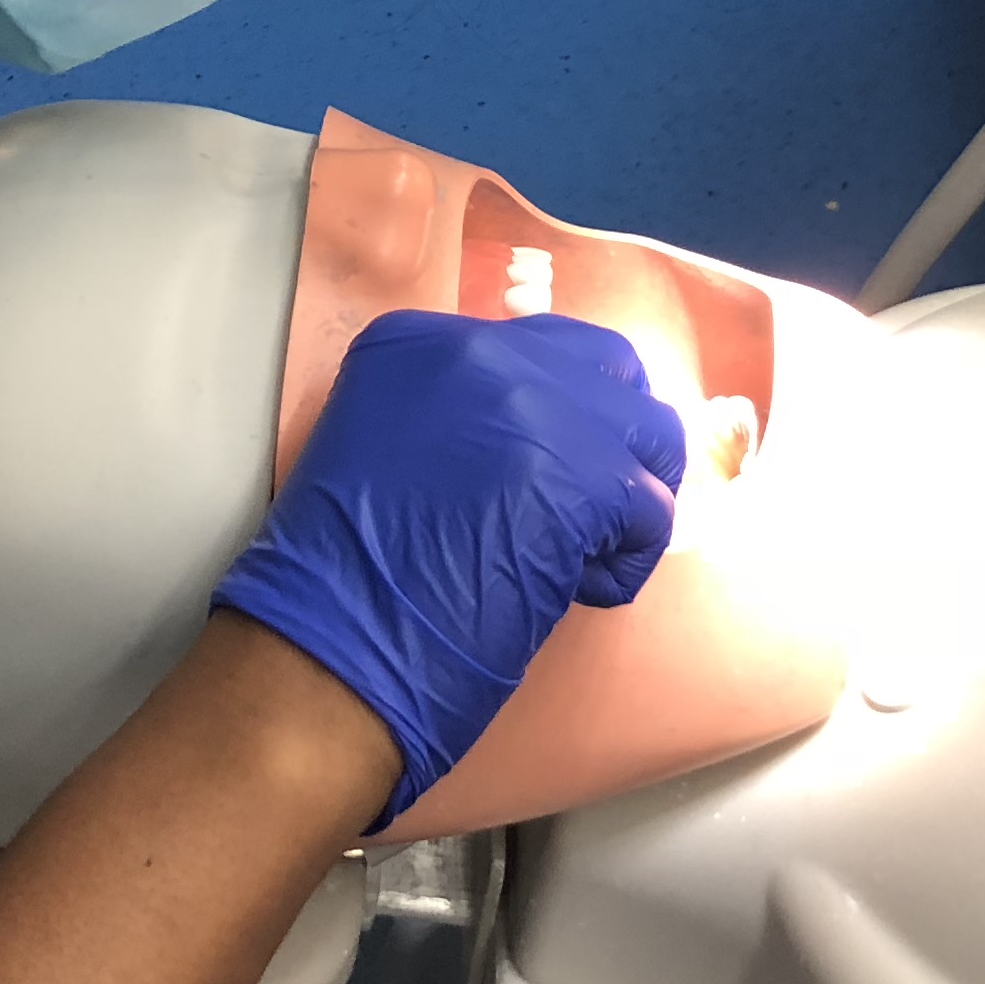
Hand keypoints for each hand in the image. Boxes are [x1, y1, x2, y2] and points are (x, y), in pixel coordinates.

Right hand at [210, 311, 685, 827]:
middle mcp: (482, 352)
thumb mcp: (377, 448)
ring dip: (631, 493)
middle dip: (611, 435)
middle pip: (605, 368)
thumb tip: (529, 444)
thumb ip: (452, 419)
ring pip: (649, 430)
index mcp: (417, 342)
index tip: (531, 478)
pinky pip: (652, 509)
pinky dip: (628, 560)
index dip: (552, 415)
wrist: (331, 641)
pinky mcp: (586, 474)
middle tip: (589, 501)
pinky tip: (578, 589)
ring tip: (589, 548)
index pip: (536, 349)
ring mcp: (540, 406)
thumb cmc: (342, 575)